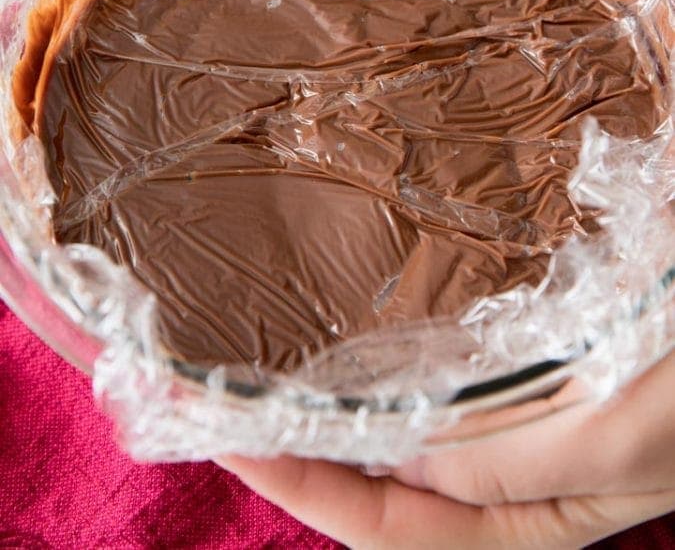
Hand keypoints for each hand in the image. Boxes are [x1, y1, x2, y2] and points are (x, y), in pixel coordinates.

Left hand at [221, 350, 674, 548]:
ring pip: (414, 436)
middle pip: (392, 490)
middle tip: (221, 398)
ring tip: (265, 373)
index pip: (398, 528)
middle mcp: (529, 480)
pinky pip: (448, 385)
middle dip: (303, 455)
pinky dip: (391, 371)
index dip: (308, 492)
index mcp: (547, 514)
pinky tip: (360, 337)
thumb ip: (520, 466)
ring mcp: (533, 424)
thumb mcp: (628, 438)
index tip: (228, 436)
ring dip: (338, 413)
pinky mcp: (543, 370)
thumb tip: (408, 466)